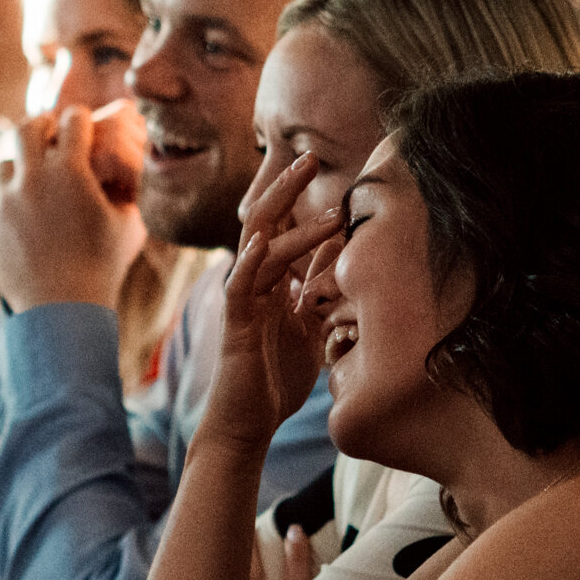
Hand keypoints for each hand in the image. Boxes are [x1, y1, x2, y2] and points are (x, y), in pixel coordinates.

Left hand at [0, 107, 150, 310]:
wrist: (62, 309)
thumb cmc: (103, 267)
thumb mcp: (128, 225)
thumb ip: (123, 193)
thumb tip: (123, 178)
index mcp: (70, 171)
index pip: (73, 121)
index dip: (80, 117)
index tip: (81, 121)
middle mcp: (32, 178)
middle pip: (26, 128)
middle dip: (41, 124)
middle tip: (48, 131)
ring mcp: (5, 201)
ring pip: (5, 165)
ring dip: (20, 166)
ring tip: (31, 179)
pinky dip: (8, 200)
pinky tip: (21, 212)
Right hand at [200, 153, 340, 449]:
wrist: (247, 424)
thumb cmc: (276, 381)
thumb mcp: (311, 331)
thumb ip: (320, 298)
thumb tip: (343, 266)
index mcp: (273, 282)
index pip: (285, 228)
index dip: (303, 198)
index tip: (330, 168)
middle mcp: (255, 284)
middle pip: (267, 223)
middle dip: (288, 189)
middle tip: (312, 156)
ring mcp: (244, 302)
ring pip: (260, 248)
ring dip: (292, 224)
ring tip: (321, 204)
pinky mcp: (236, 325)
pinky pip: (239, 286)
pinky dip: (249, 263)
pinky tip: (261, 243)